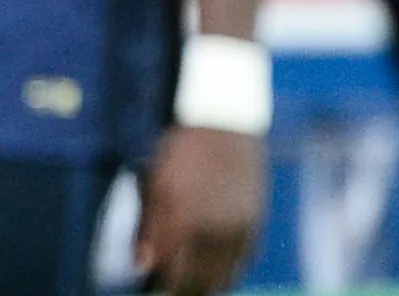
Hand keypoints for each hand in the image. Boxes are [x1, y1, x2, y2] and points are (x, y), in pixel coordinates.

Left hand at [135, 126, 265, 294]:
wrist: (225, 118)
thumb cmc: (182, 147)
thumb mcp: (155, 182)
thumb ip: (147, 227)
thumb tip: (142, 266)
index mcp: (184, 220)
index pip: (172, 275)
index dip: (160, 287)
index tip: (152, 287)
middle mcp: (214, 229)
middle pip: (199, 282)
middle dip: (182, 289)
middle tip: (169, 286)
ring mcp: (239, 227)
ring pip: (224, 277)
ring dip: (206, 285)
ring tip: (191, 282)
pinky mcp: (256, 221)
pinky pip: (243, 261)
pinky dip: (229, 271)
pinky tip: (216, 269)